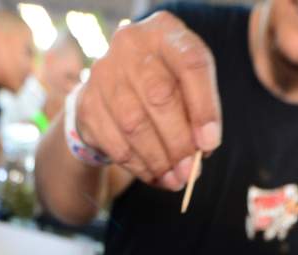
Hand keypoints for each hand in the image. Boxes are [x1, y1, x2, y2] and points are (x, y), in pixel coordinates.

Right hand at [74, 11, 221, 188]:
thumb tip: (203, 147)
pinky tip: (155, 176)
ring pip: (134, 124)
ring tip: (176, 179)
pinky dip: (138, 166)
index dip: (204, 107)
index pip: (191, 64)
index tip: (210, 143)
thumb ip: (200, 108)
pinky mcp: (88, 104)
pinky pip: (115, 142)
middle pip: (159, 96)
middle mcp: (129, 45)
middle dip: (179, 142)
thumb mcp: (187, 82)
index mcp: (163, 32)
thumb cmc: (163, 82)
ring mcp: (104, 74)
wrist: (114, 84)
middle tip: (191, 171)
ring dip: (158, 159)